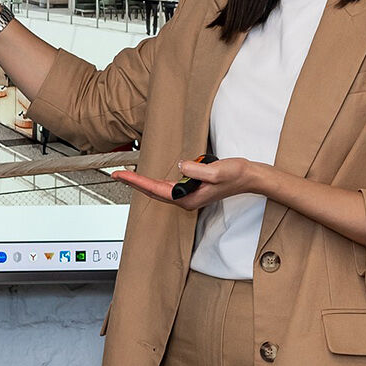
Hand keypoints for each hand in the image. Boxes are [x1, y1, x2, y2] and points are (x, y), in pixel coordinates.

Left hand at [113, 157, 257, 209]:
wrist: (249, 177)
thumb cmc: (235, 175)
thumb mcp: (216, 171)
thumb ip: (196, 170)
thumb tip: (180, 166)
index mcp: (188, 198)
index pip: (155, 189)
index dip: (136, 181)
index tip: (121, 175)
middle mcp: (185, 199)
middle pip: (153, 191)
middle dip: (134, 183)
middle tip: (117, 174)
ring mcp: (188, 195)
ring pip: (159, 189)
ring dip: (143, 182)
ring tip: (127, 175)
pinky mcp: (192, 189)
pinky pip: (168, 186)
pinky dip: (155, 181)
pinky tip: (148, 178)